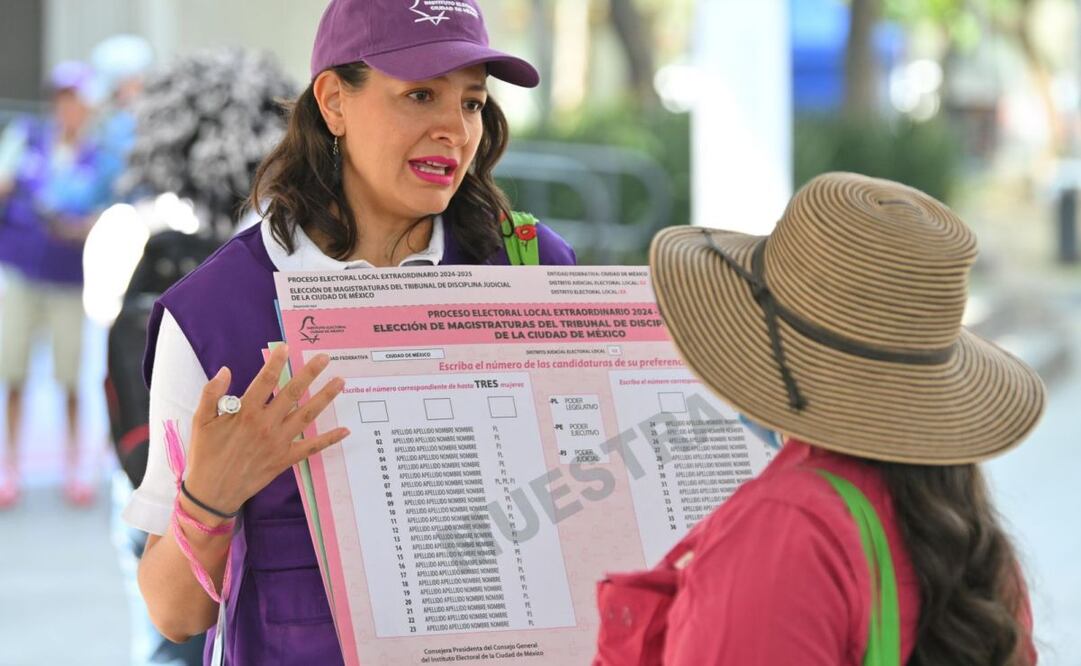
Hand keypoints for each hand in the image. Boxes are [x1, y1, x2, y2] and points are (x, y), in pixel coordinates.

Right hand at [182, 344, 348, 517]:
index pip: (265, 379)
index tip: (286, 347)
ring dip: (325, 398)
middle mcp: (266, 424)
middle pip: (293, 393)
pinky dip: (329, 439)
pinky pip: (311, 447)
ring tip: (340, 383)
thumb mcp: (201, 420)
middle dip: (310, 373)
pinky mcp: (284, 459)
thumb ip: (212, 393)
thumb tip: (226, 370)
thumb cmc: (205, 454)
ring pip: (307, 415)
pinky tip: (345, 430)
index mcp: (245, 412)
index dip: (276, 361)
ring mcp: (278, 442)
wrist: (212, 490)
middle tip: (325, 358)